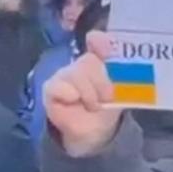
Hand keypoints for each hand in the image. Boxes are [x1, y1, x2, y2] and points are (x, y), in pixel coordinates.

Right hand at [44, 31, 121, 157]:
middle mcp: (81, 63)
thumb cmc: (108, 106)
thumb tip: (116, 52)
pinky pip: (60, 86)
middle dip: (102, 82)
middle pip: (89, 61)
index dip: (100, 41)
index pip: (96, 40)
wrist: (95, 131)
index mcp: (100, 59)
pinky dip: (72, 96)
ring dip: (89, 94)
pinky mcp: (51, 87)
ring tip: (92, 105)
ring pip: (76, 73)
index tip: (104, 46)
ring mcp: (64, 74)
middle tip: (106, 98)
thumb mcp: (121, 89)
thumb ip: (121, 70)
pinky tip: (74, 102)